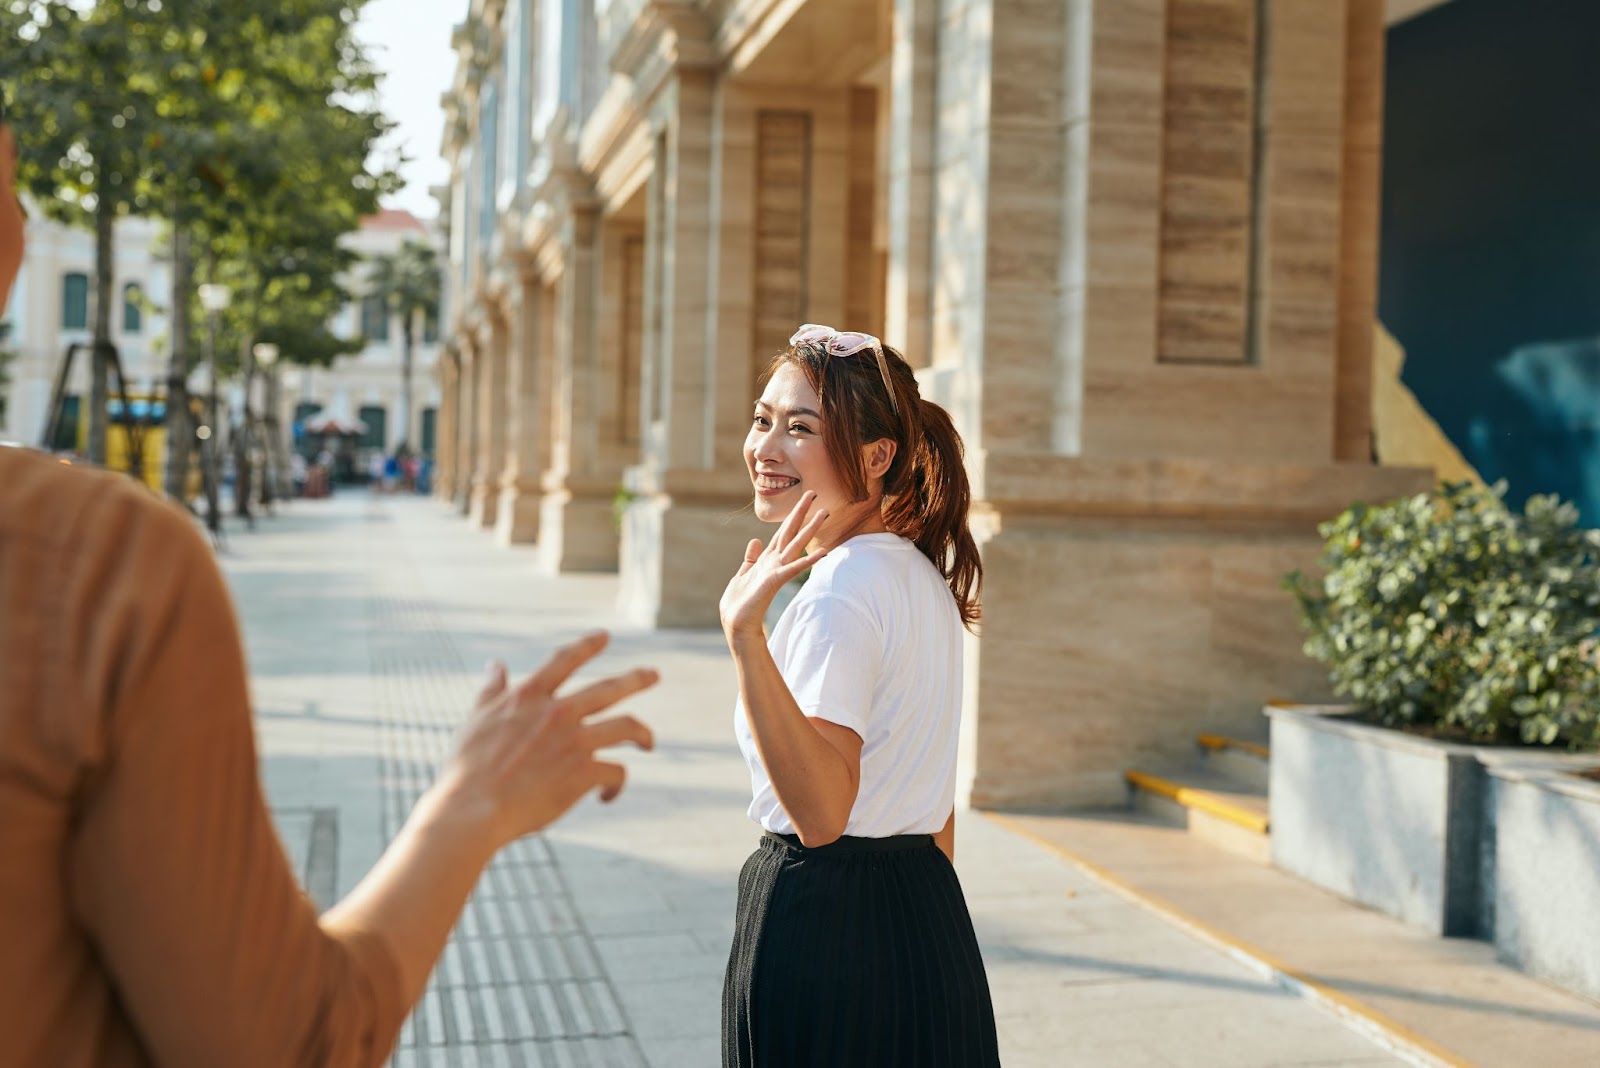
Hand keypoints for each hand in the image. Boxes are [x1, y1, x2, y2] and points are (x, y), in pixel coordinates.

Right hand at [431, 631, 656, 847]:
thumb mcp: (476, 719)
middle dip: (637, 679)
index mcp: (530, 696)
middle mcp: (558, 712)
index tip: (604, 636)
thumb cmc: (467, 768)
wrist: (473, 809)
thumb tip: (494, 664)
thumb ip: (491, 691)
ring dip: (643, 734)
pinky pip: (617, 772)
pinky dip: (616, 784)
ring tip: (648, 743)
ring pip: (627, 726)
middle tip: (654, 675)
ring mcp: (575, 741)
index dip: (587, 645)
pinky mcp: (586, 772)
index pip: (565, 660)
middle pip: (610, 688)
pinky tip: (607, 795)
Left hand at [721, 490, 829, 641]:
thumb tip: (755, 540)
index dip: (792, 515)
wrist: (736, 623)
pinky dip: (808, 560)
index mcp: (767, 559)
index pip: (782, 532)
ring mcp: (776, 570)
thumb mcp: (743, 573)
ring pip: (796, 545)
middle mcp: (775, 561)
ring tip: (824, 513)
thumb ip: (751, 557)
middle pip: (791, 532)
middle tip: (814, 493)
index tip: (803, 500)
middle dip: (802, 513)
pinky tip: (822, 552)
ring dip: (810, 529)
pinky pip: (794, 568)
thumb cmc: (740, 602)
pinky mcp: (775, 580)